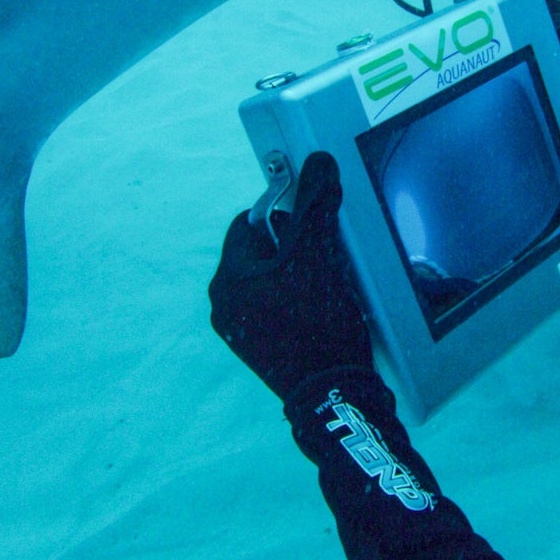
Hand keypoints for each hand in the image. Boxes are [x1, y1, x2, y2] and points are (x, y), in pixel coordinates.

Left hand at [209, 152, 372, 401]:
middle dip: (295, 246)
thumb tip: (318, 163)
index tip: (311, 222)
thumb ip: (315, 207)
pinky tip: (324, 310)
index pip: (248, 222)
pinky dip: (298, 300)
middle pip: (261, 252)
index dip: (283, 214)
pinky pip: (275, 307)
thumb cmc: (319, 327)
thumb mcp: (319, 259)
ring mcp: (240, 331)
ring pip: (271, 280)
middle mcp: (225, 305)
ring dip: (300, 274)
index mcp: (227, 279)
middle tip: (326, 256)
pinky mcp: (260, 349)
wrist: (334, 396)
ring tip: (329, 286)